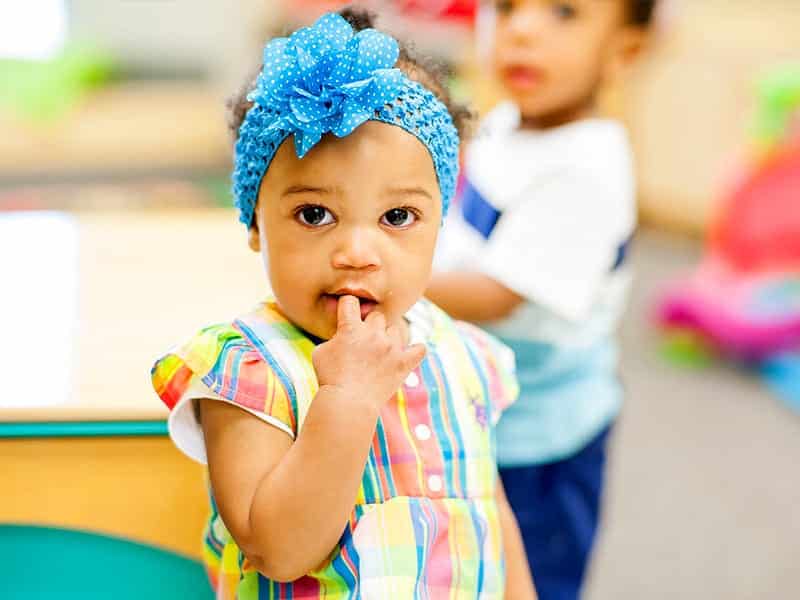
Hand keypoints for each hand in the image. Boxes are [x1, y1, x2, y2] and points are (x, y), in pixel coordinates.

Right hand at [312, 295, 426, 408]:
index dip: (347, 307)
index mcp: (351, 327)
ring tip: (380, 353)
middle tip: (364, 343)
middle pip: (377, 316)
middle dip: (370, 326)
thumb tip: (342, 335)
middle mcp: (373, 333)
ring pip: (396, 330)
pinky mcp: (403, 363)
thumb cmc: (329, 378)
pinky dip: (416, 350)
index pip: (350, 302)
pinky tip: (410, 353)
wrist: (348, 403)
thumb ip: (334, 337)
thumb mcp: (320, 352)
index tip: (346, 315)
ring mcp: (391, 347)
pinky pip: (419, 349)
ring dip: (389, 338)